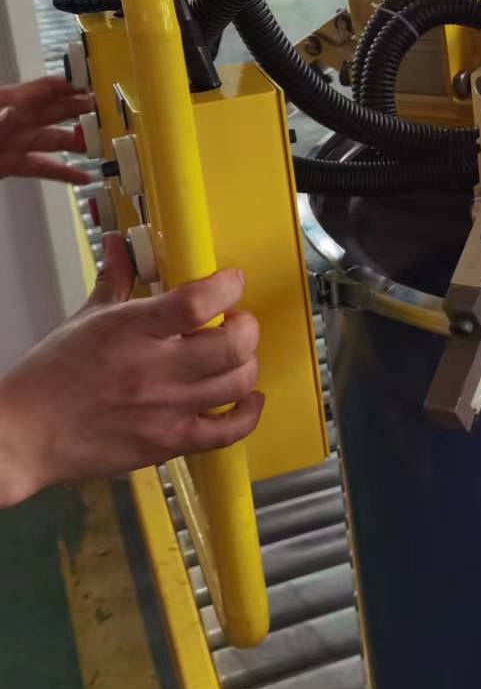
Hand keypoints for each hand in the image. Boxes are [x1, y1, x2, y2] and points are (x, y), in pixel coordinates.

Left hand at [0, 76, 94, 184]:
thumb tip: (12, 111)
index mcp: (7, 102)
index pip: (45, 89)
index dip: (71, 85)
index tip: (97, 85)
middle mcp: (16, 120)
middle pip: (56, 111)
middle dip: (83, 109)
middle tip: (109, 112)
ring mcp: (16, 142)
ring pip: (55, 140)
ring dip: (79, 142)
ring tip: (103, 146)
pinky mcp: (13, 164)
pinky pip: (42, 167)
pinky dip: (63, 173)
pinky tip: (84, 177)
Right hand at [0, 234, 263, 506]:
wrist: (22, 437)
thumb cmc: (49, 379)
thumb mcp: (84, 319)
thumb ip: (117, 280)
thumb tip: (121, 245)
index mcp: (131, 332)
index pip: (198, 303)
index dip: (228, 287)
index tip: (232, 281)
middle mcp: (153, 371)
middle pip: (233, 344)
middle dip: (246, 326)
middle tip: (235, 321)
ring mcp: (165, 409)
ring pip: (238, 382)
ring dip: (248, 363)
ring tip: (235, 355)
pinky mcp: (168, 442)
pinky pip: (229, 431)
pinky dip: (249, 412)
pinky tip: (247, 398)